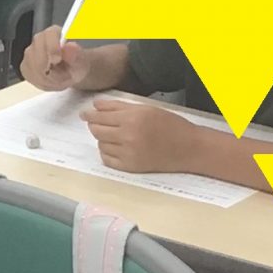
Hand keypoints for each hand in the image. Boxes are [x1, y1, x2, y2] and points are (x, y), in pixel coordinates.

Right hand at [21, 26, 85, 91]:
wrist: (72, 71)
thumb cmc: (76, 63)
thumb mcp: (81, 60)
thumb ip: (75, 54)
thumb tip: (70, 47)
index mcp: (54, 33)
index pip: (48, 35)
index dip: (52, 47)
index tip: (58, 59)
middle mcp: (39, 41)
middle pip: (36, 54)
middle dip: (51, 70)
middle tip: (65, 76)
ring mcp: (30, 54)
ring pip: (33, 68)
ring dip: (49, 79)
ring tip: (61, 79)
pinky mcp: (25, 66)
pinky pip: (31, 77)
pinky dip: (43, 83)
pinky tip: (52, 81)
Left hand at [85, 95, 202, 174]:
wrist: (188, 148)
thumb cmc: (170, 124)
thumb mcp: (145, 108)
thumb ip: (118, 106)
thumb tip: (96, 105)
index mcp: (132, 118)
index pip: (100, 116)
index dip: (89, 114)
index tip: (84, 113)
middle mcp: (127, 136)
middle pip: (96, 131)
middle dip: (94, 125)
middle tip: (97, 123)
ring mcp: (128, 153)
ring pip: (101, 144)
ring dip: (102, 138)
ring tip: (113, 134)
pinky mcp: (130, 167)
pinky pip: (107, 159)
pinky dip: (107, 152)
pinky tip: (115, 147)